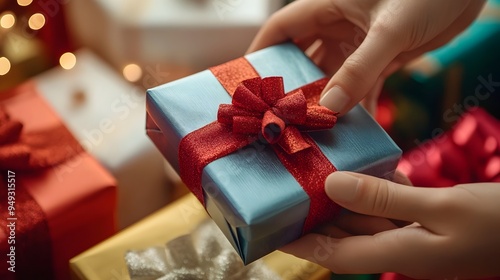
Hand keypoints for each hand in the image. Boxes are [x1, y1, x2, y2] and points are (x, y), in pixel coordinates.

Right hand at [247, 0, 484, 115]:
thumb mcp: (391, 28)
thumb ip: (361, 67)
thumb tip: (332, 107)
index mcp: (328, 6)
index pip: (282, 29)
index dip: (262, 53)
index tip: (250, 82)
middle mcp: (339, 25)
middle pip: (304, 57)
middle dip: (294, 86)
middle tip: (283, 117)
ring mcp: (359, 42)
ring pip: (332, 75)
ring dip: (326, 100)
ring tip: (315, 128)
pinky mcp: (382, 56)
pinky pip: (361, 83)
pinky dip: (357, 103)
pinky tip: (353, 126)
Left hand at [280, 171, 499, 278]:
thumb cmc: (497, 224)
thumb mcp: (440, 207)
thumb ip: (383, 198)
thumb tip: (331, 184)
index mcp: (398, 254)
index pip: (334, 254)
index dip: (301, 244)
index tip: (272, 230)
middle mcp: (400, 249)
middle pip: (345, 234)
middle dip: (317, 216)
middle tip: (289, 189)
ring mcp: (414, 236)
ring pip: (366, 218)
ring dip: (344, 199)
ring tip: (317, 173)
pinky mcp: (427, 222)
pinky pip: (390, 208)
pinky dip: (376, 191)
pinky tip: (367, 169)